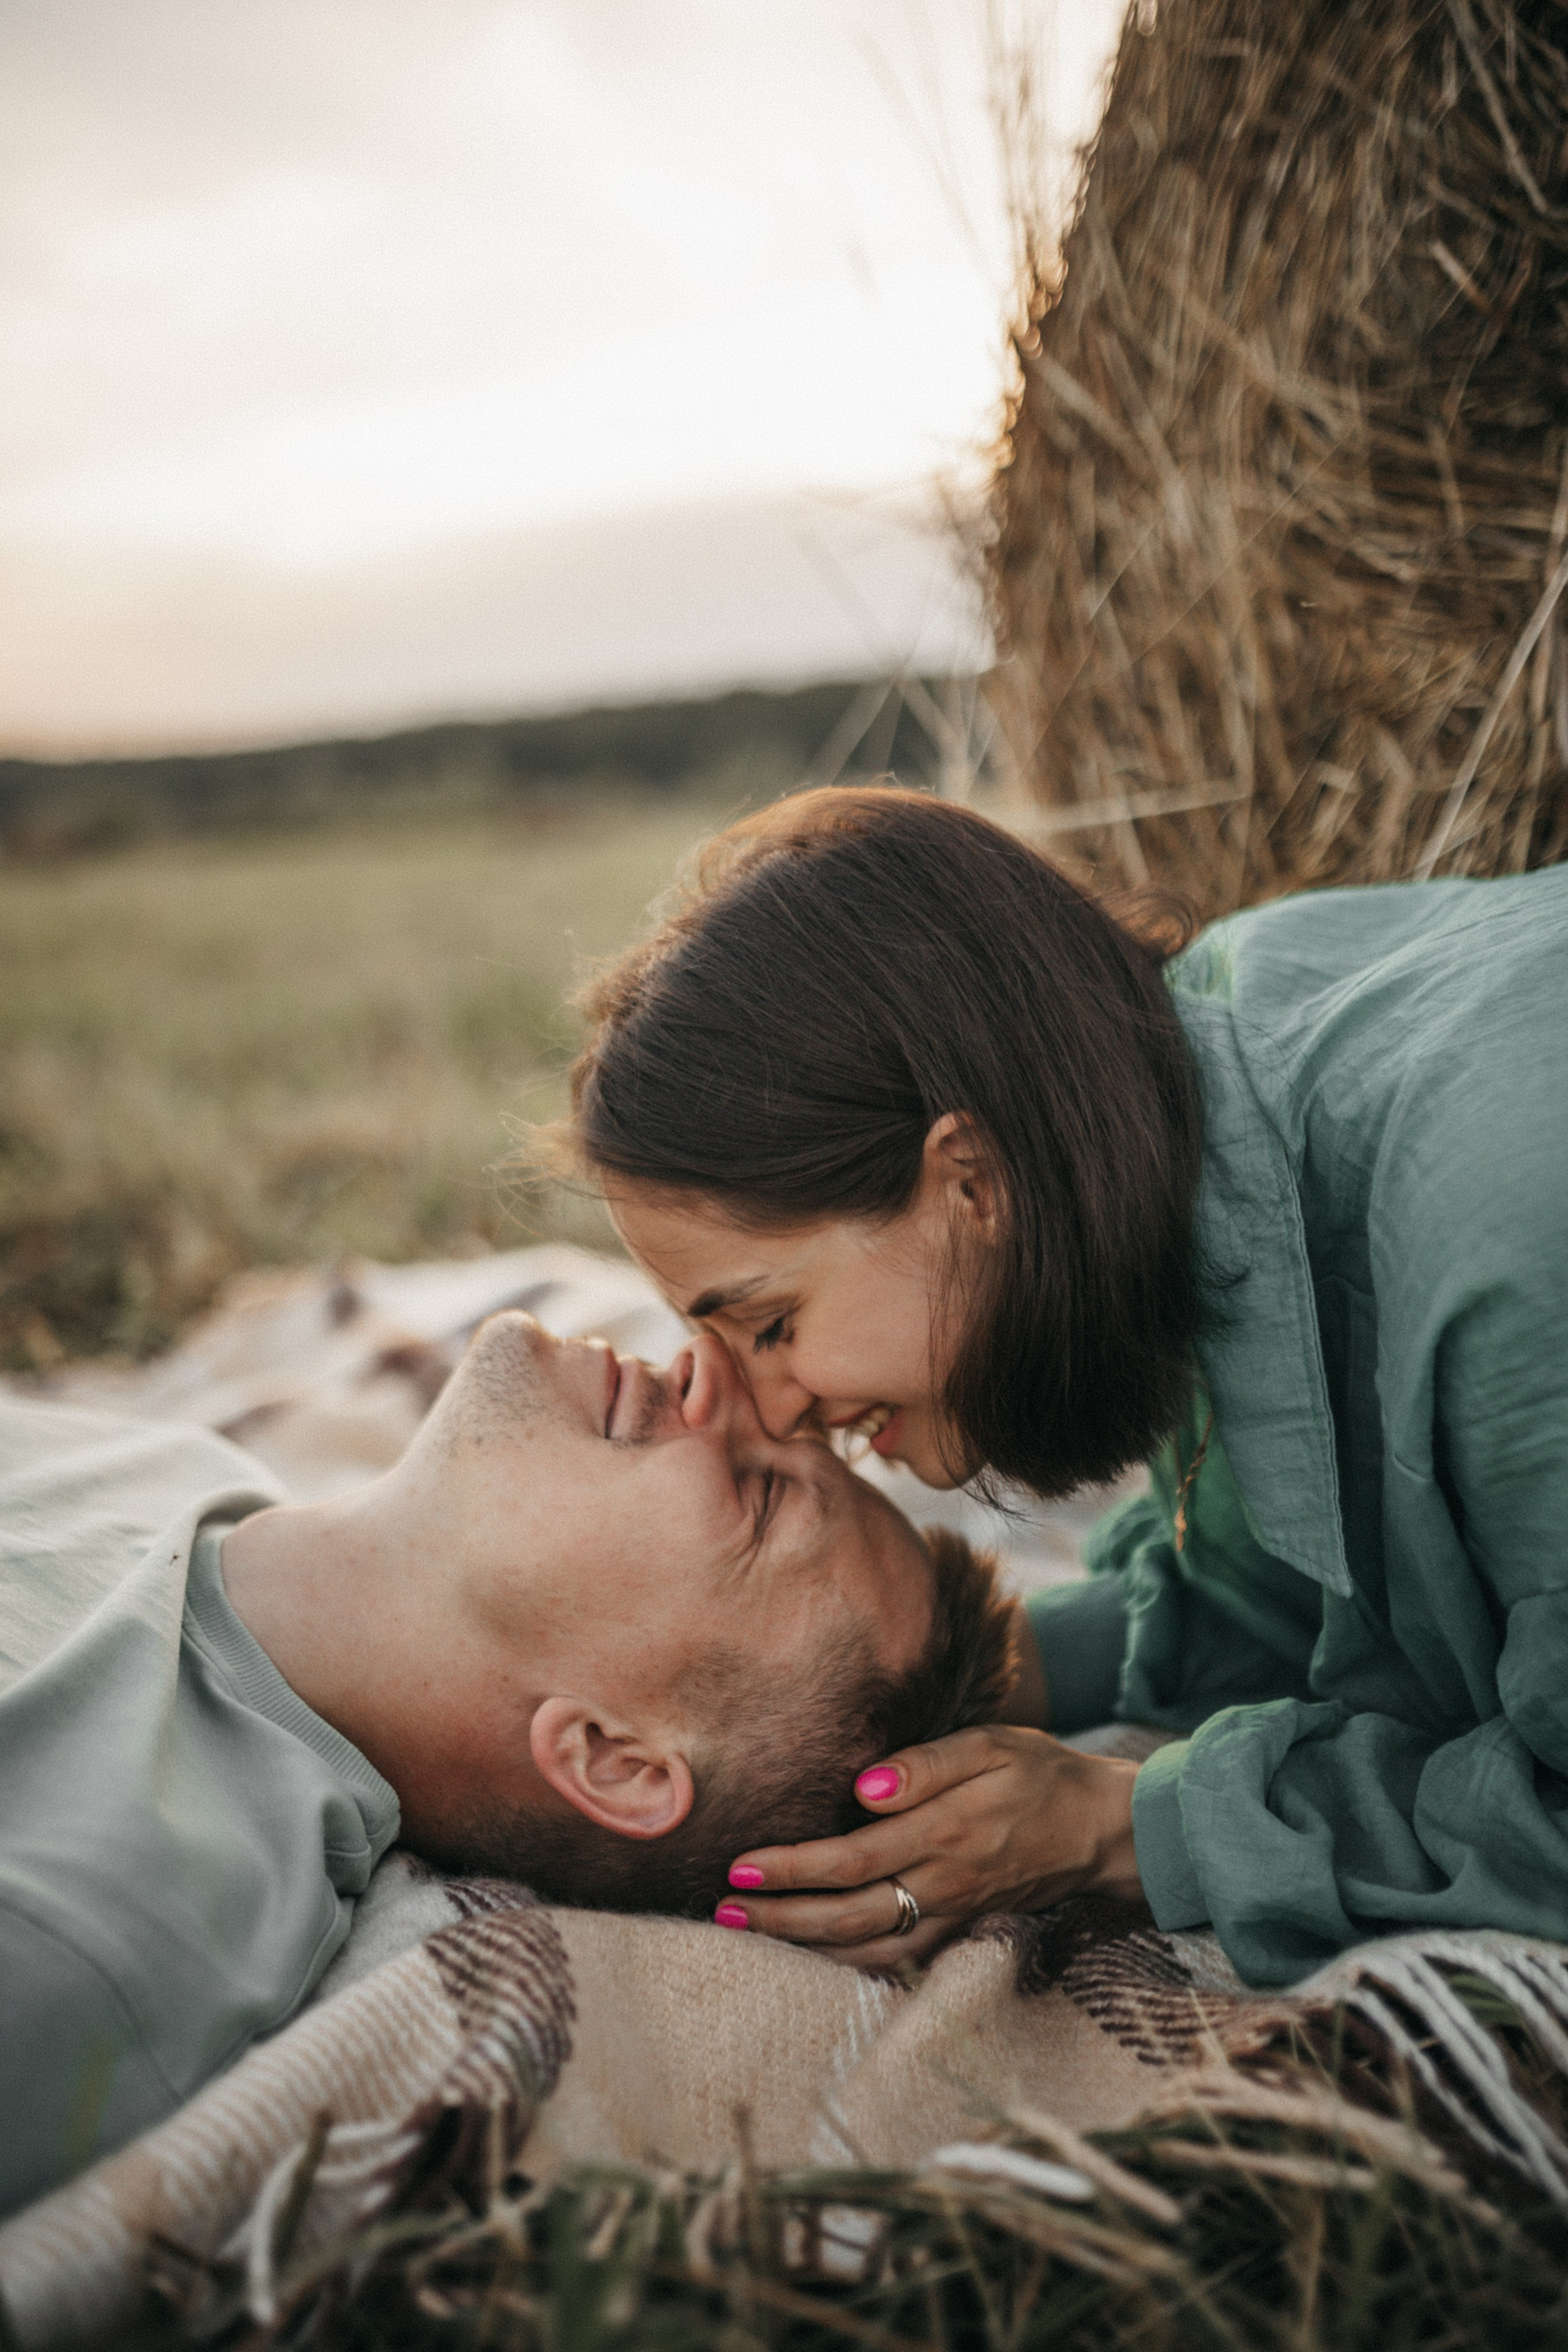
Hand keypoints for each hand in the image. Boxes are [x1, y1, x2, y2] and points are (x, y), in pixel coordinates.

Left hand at [716, 1725, 1144, 1969]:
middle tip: (724, 1909)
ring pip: (869, 1946)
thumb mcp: (990, 1745)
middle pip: (849, 1912)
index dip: (793, 1866)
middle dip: (781, 1916)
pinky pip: (900, 1959)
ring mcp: (954, 1913)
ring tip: (750, 1933)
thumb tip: (865, 1787)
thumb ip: (927, 1764)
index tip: (742, 1863)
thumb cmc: (1038, 1773)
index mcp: (945, 1832)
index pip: (852, 1858)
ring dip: (805, 1945)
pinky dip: (852, 1964)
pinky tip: (814, 1955)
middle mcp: (945, 1882)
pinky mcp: (963, 1928)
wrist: (1100, 1827)